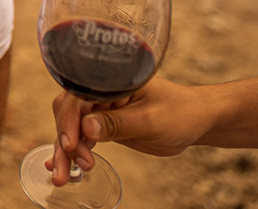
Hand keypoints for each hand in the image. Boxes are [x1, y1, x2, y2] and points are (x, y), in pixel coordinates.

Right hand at [49, 77, 212, 183]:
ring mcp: (101, 108)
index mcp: (110, 81)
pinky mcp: (104, 124)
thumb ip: (118, 123)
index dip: (70, 121)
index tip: (70, 145)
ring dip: (65, 152)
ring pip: (72, 128)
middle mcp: (100, 91)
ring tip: (61, 176)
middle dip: (64, 140)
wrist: (196, 121)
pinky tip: (64, 166)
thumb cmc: (180, 113)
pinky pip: (82, 137)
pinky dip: (74, 152)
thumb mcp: (151, 120)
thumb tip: (86, 128)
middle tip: (65, 166)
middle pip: (69, 113)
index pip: (79, 98)